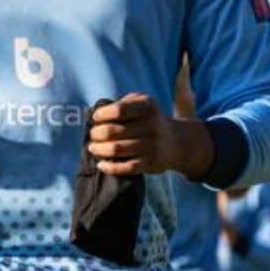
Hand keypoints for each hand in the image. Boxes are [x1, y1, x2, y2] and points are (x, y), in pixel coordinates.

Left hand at [86, 93, 213, 177]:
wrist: (176, 141)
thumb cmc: (149, 119)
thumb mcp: (141, 103)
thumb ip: (122, 103)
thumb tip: (96, 114)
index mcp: (147, 107)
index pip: (118, 110)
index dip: (102, 115)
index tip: (95, 118)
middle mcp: (151, 125)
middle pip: (113, 131)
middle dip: (96, 133)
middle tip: (93, 135)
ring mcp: (152, 145)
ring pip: (116, 149)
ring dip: (99, 149)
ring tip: (93, 147)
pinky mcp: (151, 163)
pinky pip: (126, 167)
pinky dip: (110, 167)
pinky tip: (102, 164)